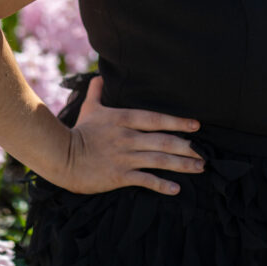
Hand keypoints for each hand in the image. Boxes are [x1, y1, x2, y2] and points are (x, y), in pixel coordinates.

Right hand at [63, 75, 204, 194]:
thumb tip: (100, 76)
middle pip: (163, 141)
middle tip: (204, 153)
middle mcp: (128, 137)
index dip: (177, 122)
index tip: (196, 126)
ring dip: (181, 165)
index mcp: (124, 119)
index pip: (156, 119)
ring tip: (199, 168)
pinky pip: (145, 180)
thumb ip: (98, 92)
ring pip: (159, 160)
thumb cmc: (78, 131)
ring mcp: (124, 157)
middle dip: (186, 147)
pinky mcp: (119, 176)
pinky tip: (176, 189)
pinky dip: (161, 185)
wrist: (62, 157)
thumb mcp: (90, 108)